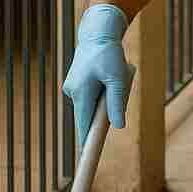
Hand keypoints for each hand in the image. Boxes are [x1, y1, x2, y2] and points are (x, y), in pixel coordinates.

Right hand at [62, 3, 134, 151]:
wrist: (98, 32)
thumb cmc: (109, 54)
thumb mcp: (117, 79)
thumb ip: (116, 103)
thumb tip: (116, 126)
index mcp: (81, 94)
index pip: (83, 126)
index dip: (86, 143)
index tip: (86, 159)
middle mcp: (73, 93)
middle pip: (90, 116)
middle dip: (105, 111)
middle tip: (119, 86)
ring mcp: (73, 88)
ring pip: (92, 104)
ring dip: (105, 97)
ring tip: (114, 75)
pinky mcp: (76, 83)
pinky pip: (91, 95)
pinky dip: (102, 90)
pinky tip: (108, 73)